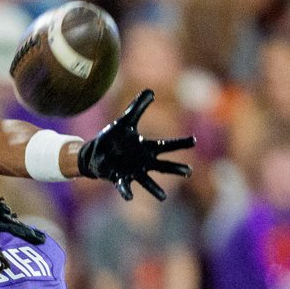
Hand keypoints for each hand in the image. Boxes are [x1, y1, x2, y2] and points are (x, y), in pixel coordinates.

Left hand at [78, 90, 194, 200]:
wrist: (95, 153)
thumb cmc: (113, 138)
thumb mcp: (125, 120)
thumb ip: (138, 107)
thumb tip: (151, 90)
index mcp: (146, 148)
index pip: (167, 146)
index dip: (180, 143)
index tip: (194, 141)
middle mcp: (142, 162)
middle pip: (163, 166)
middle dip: (175, 168)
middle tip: (189, 172)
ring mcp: (132, 172)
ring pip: (146, 181)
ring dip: (154, 189)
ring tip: (163, 198)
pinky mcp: (119, 178)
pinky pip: (124, 186)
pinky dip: (127, 192)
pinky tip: (130, 198)